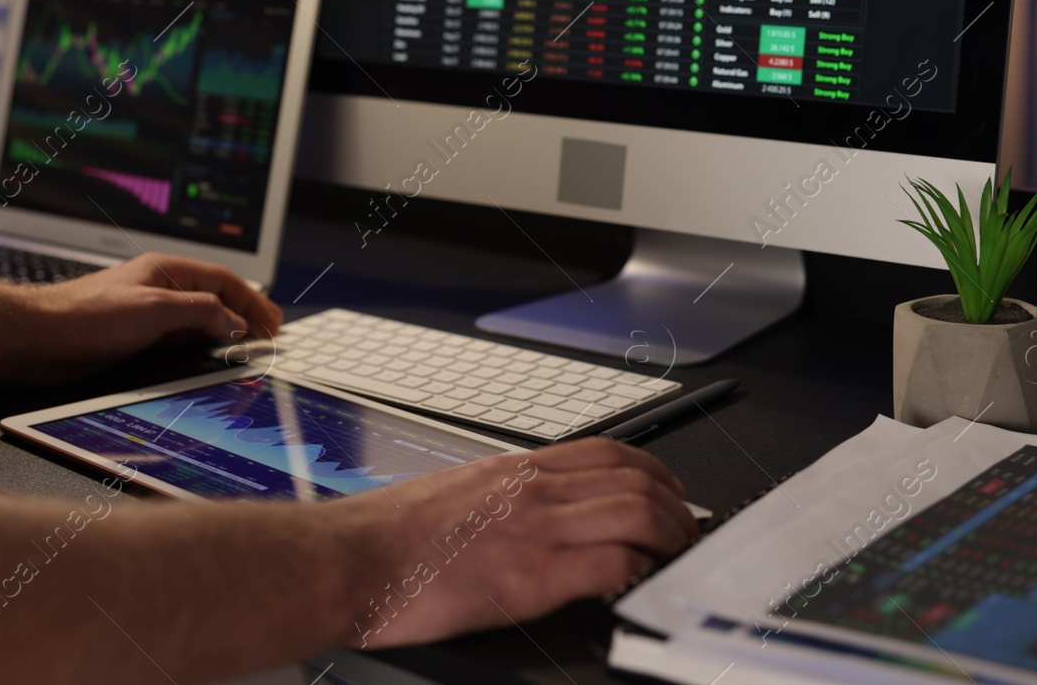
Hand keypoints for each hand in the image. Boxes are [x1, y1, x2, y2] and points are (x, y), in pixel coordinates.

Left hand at [26, 254, 282, 381]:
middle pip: (217, 301)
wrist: (39, 340)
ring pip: (200, 324)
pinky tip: (211, 363)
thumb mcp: (156, 309)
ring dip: (226, 337)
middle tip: (270, 337)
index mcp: (168, 271)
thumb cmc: (86, 316)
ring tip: (249, 352)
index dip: (254, 301)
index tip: (273, 323)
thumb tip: (236, 323)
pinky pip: (181, 344)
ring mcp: (150, 317)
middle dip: (246, 318)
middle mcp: (161, 291)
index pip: (225, 281)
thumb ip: (202, 312)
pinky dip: (202, 352)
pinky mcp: (137, 341)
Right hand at [338, 438, 695, 648]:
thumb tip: (523, 517)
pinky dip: (639, 572)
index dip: (650, 470)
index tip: (665, 490)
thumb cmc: (387, 538)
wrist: (351, 560)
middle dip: (674, 505)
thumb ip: (497, 499)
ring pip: (634, 511)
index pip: (604, 452)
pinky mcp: (532, 575)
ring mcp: (534, 528)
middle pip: (632, 477)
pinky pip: (611, 563)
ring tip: (676, 558)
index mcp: (512, 470)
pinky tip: (640, 583)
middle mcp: (531, 489)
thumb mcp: (453, 497)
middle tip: (686, 530)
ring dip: (669, 536)